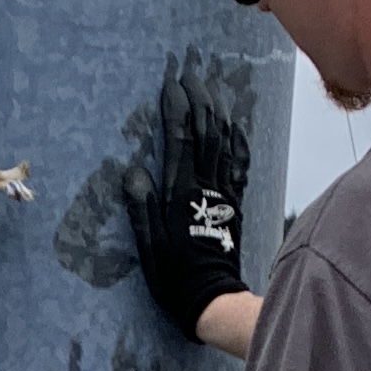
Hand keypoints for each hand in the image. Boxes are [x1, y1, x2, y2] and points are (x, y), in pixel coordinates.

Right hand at [124, 56, 251, 342]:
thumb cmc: (173, 275)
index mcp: (181, 192)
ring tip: (211, 87)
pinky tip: (234, 125)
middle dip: (200, 97)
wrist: (211, 298)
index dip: (177, 106)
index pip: (180, 138)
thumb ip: (142, 206)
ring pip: (224, 141)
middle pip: (206, 131)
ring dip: (218, 111)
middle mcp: (205, 186)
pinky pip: (237, 162)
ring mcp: (223, 192)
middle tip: (192, 72)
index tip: (171, 81)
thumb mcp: (148, 245)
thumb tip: (133, 170)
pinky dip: (236, 139)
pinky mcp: (233, 202)